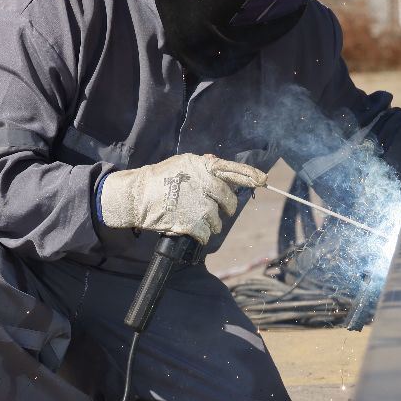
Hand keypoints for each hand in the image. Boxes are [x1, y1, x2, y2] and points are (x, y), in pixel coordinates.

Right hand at [97, 154, 266, 244]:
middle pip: (228, 200)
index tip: (263, 180)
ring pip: (218, 220)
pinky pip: (207, 234)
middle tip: (220, 210)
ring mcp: (199, 205)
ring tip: (196, 218)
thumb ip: (203, 166)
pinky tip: (193, 231)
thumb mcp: (182, 164)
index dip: (250, 175)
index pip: (232, 170)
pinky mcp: (192, 223)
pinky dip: (202, 235)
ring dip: (211, 223)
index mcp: (203, 167)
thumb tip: (220, 165)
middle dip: (226, 208)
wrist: (136, 196)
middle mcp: (204, 184)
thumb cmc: (159, 179)